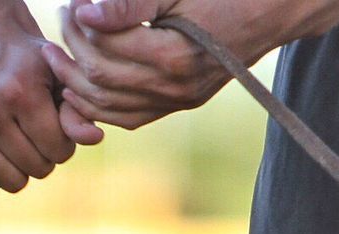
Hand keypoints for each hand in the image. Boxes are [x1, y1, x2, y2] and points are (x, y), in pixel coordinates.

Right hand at [0, 0, 103, 200]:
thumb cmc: (29, 69)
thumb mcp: (60, 80)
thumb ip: (78, 110)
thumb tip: (93, 138)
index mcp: (19, 92)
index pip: (57, 151)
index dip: (62, 145)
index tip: (54, 129)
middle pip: (35, 170)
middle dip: (42, 157)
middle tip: (32, 134)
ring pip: (10, 184)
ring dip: (18, 170)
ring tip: (13, 144)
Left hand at [42, 0, 249, 129]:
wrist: (277, 6)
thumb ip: (132, 3)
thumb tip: (85, 15)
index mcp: (174, 56)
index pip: (105, 50)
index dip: (80, 27)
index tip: (71, 4)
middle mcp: (174, 88)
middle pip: (100, 79)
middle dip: (72, 50)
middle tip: (62, 20)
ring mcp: (176, 101)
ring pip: (107, 106)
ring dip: (75, 81)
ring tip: (61, 51)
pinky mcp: (178, 105)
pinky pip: (127, 118)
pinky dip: (97, 107)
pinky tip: (79, 86)